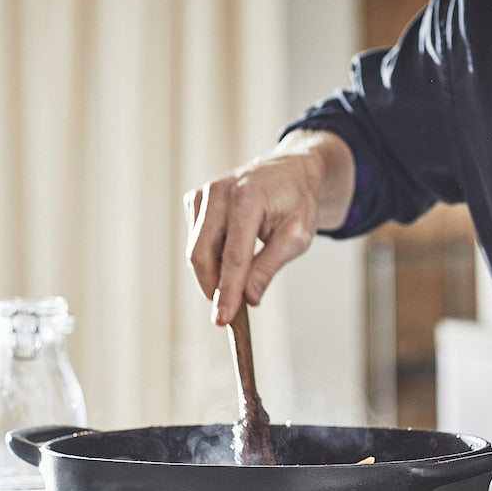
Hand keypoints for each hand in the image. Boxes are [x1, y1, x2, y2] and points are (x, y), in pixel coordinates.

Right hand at [183, 130, 354, 324]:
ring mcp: (203, 194)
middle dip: (212, 287)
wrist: (290, 171)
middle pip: (201, 254)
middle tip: (228, 311)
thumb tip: (249, 297)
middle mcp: (219, 192)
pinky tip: (229, 256)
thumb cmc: (297, 203)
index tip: (222, 319)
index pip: (233, 257)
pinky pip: (195, 238)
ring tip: (236, 280)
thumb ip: (270, 266)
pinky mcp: (196, 199)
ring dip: (211, 273)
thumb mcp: (297, 237)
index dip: (227, 292)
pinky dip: (209, 256)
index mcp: (248, 199)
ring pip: (195, 249)